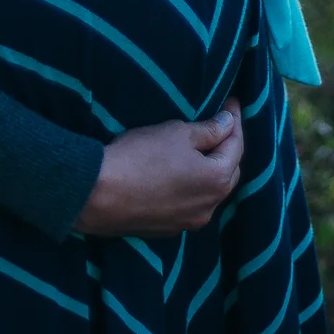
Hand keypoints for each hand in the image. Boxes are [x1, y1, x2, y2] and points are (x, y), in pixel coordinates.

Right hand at [75, 100, 242, 235]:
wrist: (96, 194)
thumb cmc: (141, 156)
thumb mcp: (177, 133)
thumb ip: (209, 129)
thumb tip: (228, 123)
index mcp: (218, 180)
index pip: (236, 145)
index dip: (235, 121)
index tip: (231, 102)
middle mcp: (210, 207)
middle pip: (228, 172)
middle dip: (227, 148)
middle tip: (219, 124)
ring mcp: (188, 223)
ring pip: (208, 192)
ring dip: (208, 170)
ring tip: (201, 149)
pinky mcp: (166, 230)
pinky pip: (188, 204)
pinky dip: (189, 188)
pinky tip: (178, 176)